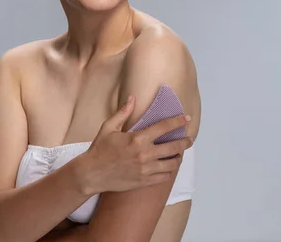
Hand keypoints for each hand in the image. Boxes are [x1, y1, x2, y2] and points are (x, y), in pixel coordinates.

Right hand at [77, 95, 192, 194]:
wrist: (92, 174)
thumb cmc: (99, 150)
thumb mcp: (108, 127)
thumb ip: (123, 112)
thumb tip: (132, 98)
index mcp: (137, 139)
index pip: (163, 128)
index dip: (177, 122)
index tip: (186, 119)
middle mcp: (145, 154)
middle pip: (174, 147)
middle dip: (185, 142)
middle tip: (189, 139)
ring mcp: (146, 169)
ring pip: (172, 164)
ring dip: (178, 158)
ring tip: (179, 154)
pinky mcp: (144, 181)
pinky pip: (164, 177)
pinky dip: (170, 171)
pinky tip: (169, 167)